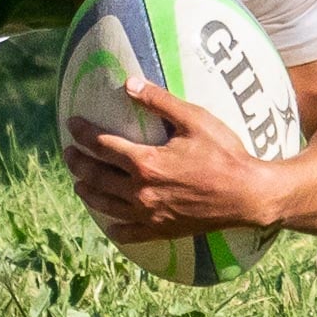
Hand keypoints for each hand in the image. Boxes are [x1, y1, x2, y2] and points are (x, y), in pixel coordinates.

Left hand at [65, 76, 283, 243]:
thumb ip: (159, 101)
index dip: (83, 133)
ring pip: (106, 205)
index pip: (102, 145)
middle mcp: (141, 191)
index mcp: (146, 163)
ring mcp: (149, 214)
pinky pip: (130, 233)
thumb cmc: (225, 154)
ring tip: (79, 184)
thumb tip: (128, 82)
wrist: (249, 195)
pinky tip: (110, 224)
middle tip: (68, 153)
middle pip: (96, 176)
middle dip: (78, 163)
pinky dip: (115, 228)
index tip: (72, 124)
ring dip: (88, 193)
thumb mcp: (194, 119)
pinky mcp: (162, 230)